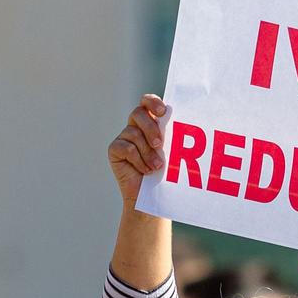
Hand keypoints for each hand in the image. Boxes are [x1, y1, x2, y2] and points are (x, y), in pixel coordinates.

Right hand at [109, 95, 168, 210]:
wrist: (151, 196)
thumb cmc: (164, 173)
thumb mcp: (170, 151)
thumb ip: (171, 136)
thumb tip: (182, 124)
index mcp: (150, 122)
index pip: (146, 102)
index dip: (152, 102)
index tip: (163, 112)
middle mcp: (135, 127)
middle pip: (138, 113)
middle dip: (150, 128)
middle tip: (160, 144)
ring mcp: (124, 137)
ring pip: (134, 133)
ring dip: (148, 152)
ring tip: (156, 167)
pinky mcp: (115, 149)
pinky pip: (127, 148)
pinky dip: (138, 160)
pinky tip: (145, 170)